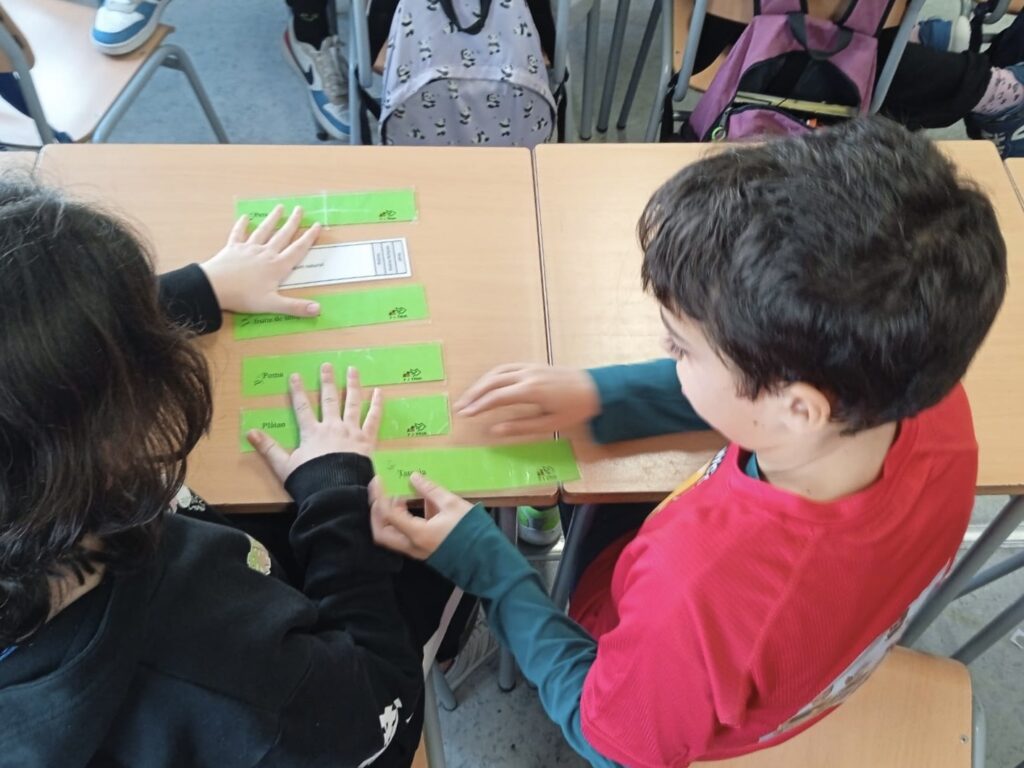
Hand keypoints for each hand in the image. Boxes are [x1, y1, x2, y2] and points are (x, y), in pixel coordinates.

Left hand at [200, 205, 321, 316]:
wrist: (214, 287)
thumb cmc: (243, 297)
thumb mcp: (272, 305)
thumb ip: (296, 307)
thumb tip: (318, 309)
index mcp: (277, 266)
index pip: (297, 249)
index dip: (309, 237)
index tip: (317, 225)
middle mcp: (265, 253)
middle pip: (282, 235)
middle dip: (293, 222)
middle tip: (300, 209)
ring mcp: (248, 249)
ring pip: (263, 230)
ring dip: (272, 219)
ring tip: (280, 207)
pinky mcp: (233, 248)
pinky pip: (238, 234)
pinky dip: (241, 225)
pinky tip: (245, 217)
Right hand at [248, 363, 381, 481]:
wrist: (335, 492)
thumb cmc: (310, 481)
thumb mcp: (284, 466)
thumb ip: (268, 448)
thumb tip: (250, 432)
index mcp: (312, 432)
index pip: (302, 407)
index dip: (298, 391)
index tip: (296, 376)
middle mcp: (332, 427)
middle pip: (329, 399)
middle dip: (327, 381)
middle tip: (327, 365)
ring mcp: (351, 432)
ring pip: (352, 403)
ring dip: (352, 385)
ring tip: (353, 369)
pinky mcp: (367, 440)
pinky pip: (373, 419)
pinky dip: (377, 405)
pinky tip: (379, 392)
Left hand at [369, 473, 473, 559]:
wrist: (486, 558)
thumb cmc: (471, 530)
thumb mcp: (452, 504)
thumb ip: (430, 490)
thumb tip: (414, 477)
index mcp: (417, 533)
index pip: (387, 514)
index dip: (379, 495)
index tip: (379, 479)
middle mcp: (411, 546)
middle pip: (380, 532)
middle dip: (376, 511)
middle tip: (382, 492)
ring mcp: (416, 551)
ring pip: (390, 536)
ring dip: (388, 516)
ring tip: (399, 496)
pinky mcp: (422, 551)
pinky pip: (402, 536)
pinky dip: (400, 520)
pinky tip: (412, 505)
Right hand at [453, 363, 600, 435]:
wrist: (595, 389)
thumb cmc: (574, 409)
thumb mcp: (549, 424)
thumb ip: (520, 427)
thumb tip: (495, 430)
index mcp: (531, 390)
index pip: (496, 397)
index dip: (478, 406)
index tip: (464, 415)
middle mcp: (527, 375)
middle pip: (492, 382)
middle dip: (474, 394)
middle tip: (460, 407)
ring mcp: (530, 367)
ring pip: (497, 372)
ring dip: (480, 384)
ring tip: (469, 397)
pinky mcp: (533, 365)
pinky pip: (506, 367)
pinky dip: (492, 375)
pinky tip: (486, 385)